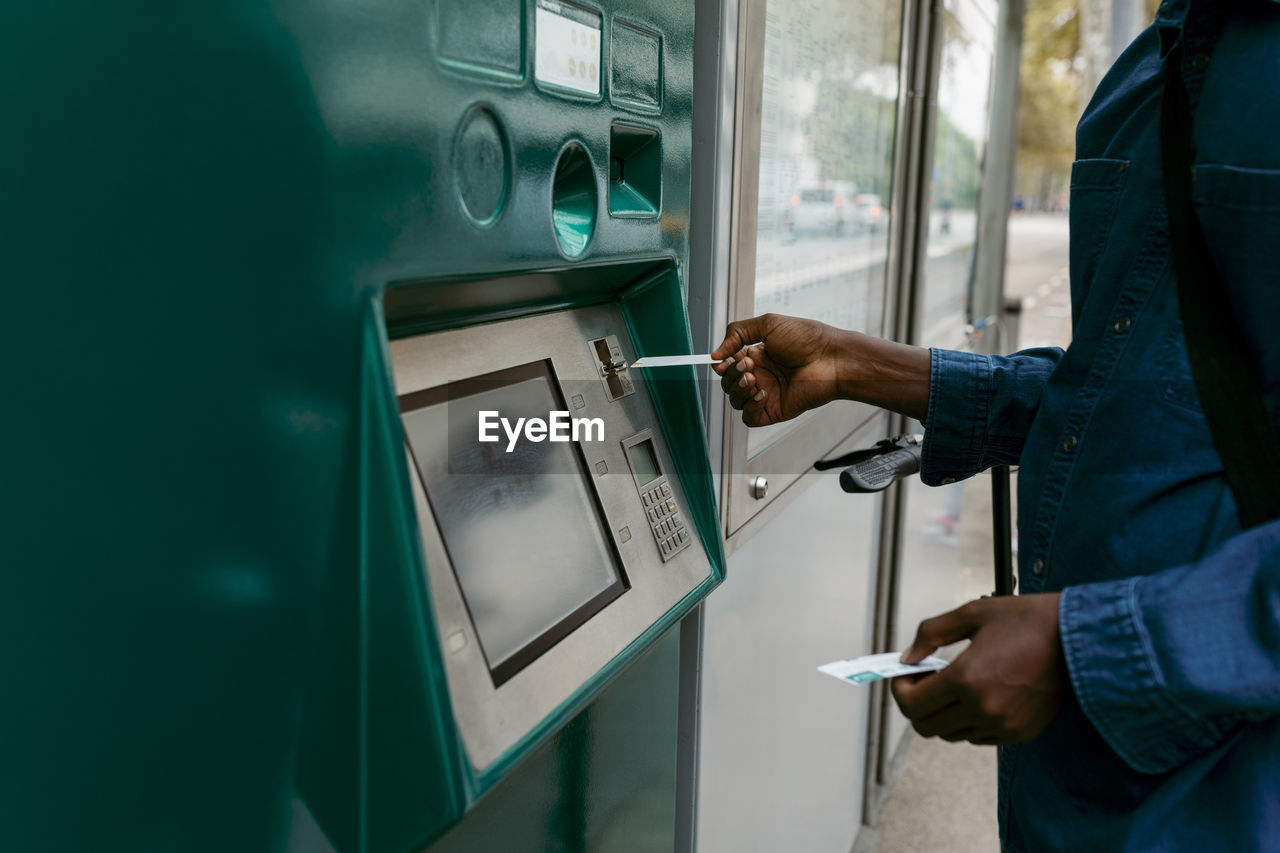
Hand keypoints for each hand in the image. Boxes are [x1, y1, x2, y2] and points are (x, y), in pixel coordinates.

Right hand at [711, 314, 844, 426]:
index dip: (721, 364)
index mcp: (756, 355)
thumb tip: (715, 353)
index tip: (721, 360)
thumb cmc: (808, 339)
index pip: (727, 364)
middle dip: (731, 375)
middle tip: (748, 365)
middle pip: (728, 383)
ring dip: (738, 390)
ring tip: (753, 379)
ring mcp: (766, 394)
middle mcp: (760, 375)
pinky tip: (761, 394)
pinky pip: (749, 418)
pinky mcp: (774, 410)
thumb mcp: (768, 324)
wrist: (832, 359)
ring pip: (735, 401)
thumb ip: (737, 333)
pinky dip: (749, 407)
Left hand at [890, 594, 1069, 745]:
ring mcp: (1003, 726)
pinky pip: (977, 737)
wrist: (1082, 639)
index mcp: (966, 680)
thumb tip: (907, 657)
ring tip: (952, 683)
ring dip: (942, 712)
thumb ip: (931, 634)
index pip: (911, 704)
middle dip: (916, 702)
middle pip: (925, 726)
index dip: (900, 689)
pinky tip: (977, 693)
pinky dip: (967, 720)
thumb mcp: (973, 613)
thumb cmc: (1029, 621)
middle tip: (923, 679)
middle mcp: (983, 709)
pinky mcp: (1020, 734)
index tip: (905, 674)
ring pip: (950, 734)